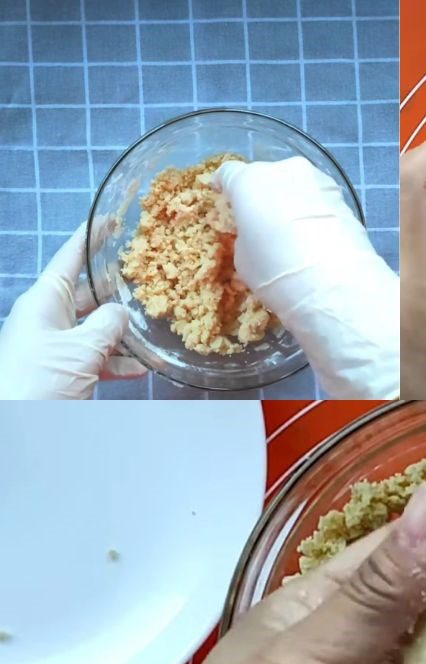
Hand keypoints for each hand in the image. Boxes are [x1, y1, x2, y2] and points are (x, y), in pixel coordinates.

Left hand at [0, 225, 145, 399]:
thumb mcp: (80, 348)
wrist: (18, 428)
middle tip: (149, 282)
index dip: (91, 237)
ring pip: (97, 330)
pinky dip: (119, 362)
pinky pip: (97, 358)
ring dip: (125, 334)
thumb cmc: (40, 379)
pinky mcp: (65, 370)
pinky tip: (142, 368)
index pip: (71, 258)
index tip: (109, 218)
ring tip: (154, 332)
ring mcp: (57, 345)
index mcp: (46, 300)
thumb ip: (108, 326)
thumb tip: (123, 313)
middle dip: (118, 293)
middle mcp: (50, 317)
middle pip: (90, 295)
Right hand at [214, 157, 398, 399]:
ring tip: (292, 232)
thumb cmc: (276, 272)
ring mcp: (317, 180)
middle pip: (265, 177)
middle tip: (262, 222)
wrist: (334, 285)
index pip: (228, 174)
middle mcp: (283, 170)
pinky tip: (315, 236)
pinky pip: (318, 200)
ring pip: (295, 186)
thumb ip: (246, 234)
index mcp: (249, 181)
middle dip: (261, 196)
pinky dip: (313, 212)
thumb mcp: (244, 258)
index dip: (224, 187)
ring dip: (290, 202)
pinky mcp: (343, 197)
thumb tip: (257, 232)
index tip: (224, 199)